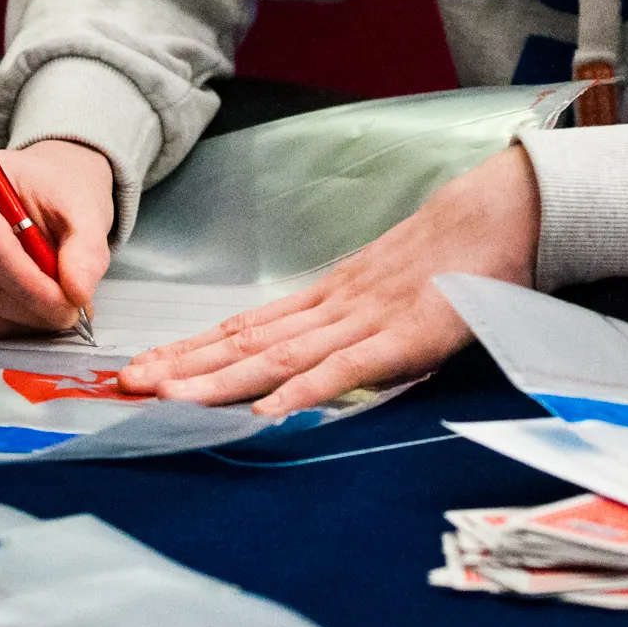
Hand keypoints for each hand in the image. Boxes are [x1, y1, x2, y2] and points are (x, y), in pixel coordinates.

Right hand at [0, 139, 113, 338]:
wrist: (50, 187)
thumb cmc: (60, 189)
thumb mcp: (85, 208)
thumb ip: (85, 249)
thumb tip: (78, 292)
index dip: (29, 285)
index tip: (68, 305)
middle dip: (31, 305)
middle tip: (74, 310)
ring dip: (26, 314)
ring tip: (61, 299)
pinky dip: (15, 318)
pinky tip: (38, 300)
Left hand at [118, 144, 540, 415]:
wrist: (503, 214)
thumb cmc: (455, 253)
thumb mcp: (393, 286)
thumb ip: (355, 320)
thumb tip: (313, 352)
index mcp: (330, 298)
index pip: (246, 329)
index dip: (192, 351)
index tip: (143, 368)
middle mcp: (334, 308)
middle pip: (245, 344)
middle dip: (183, 367)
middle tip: (124, 386)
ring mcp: (365, 321)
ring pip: (278, 356)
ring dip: (218, 380)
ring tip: (165, 398)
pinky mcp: (404, 337)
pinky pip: (346, 371)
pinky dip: (303, 392)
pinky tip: (266, 412)